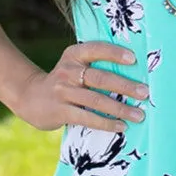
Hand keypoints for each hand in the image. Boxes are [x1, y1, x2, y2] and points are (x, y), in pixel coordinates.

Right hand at [14, 41, 148, 131]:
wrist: (30, 97)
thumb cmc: (65, 81)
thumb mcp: (74, 66)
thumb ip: (96, 66)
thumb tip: (135, 75)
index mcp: (74, 55)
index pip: (96, 49)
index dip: (114, 53)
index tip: (133, 59)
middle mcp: (67, 71)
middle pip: (100, 78)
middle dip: (125, 86)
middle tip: (145, 93)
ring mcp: (62, 91)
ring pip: (96, 100)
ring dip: (120, 108)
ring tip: (139, 115)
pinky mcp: (60, 111)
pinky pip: (87, 117)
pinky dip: (106, 123)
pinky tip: (121, 126)